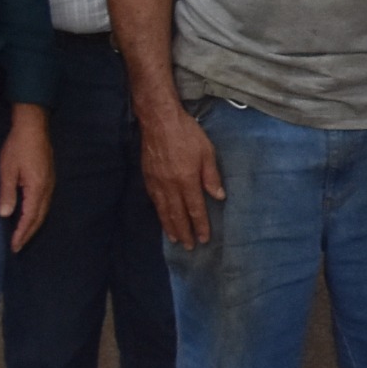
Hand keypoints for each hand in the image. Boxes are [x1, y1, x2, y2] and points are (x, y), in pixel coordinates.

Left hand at [0, 105, 54, 252]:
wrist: (33, 127)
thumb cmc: (17, 147)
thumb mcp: (7, 169)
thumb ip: (7, 193)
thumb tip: (5, 215)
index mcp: (37, 188)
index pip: (29, 217)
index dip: (21, 233)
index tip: (13, 246)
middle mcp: (47, 190)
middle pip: (40, 218)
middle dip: (28, 233)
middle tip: (17, 247)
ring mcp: (50, 184)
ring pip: (44, 211)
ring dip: (33, 225)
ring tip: (22, 235)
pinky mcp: (49, 179)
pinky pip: (45, 203)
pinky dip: (37, 214)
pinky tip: (30, 215)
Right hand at [141, 98, 226, 245]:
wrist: (159, 120)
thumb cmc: (187, 133)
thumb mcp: (207, 152)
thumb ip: (211, 176)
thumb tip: (218, 196)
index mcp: (187, 180)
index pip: (195, 209)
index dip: (200, 225)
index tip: (204, 238)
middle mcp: (170, 186)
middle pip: (178, 215)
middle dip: (185, 232)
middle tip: (190, 247)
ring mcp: (157, 183)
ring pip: (164, 211)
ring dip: (170, 227)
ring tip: (176, 239)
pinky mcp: (148, 177)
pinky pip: (154, 201)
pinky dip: (159, 214)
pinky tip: (163, 218)